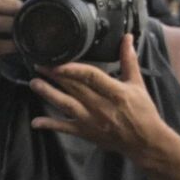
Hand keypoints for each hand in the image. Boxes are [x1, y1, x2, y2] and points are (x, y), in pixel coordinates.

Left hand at [29, 36, 167, 158]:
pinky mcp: (86, 132)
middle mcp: (102, 106)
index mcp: (116, 92)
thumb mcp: (137, 84)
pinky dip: (50, 125)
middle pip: (75, 88)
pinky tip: (35, 122)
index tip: (59, 62)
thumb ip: (128, 60)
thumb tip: (127, 37)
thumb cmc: (142, 111)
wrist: (145, 142)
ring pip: (66, 106)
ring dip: (49, 94)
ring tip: (34, 83)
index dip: (74, 69)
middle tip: (39, 65)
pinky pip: (65, 128)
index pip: (92, 77)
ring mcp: (92, 121)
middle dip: (55, 76)